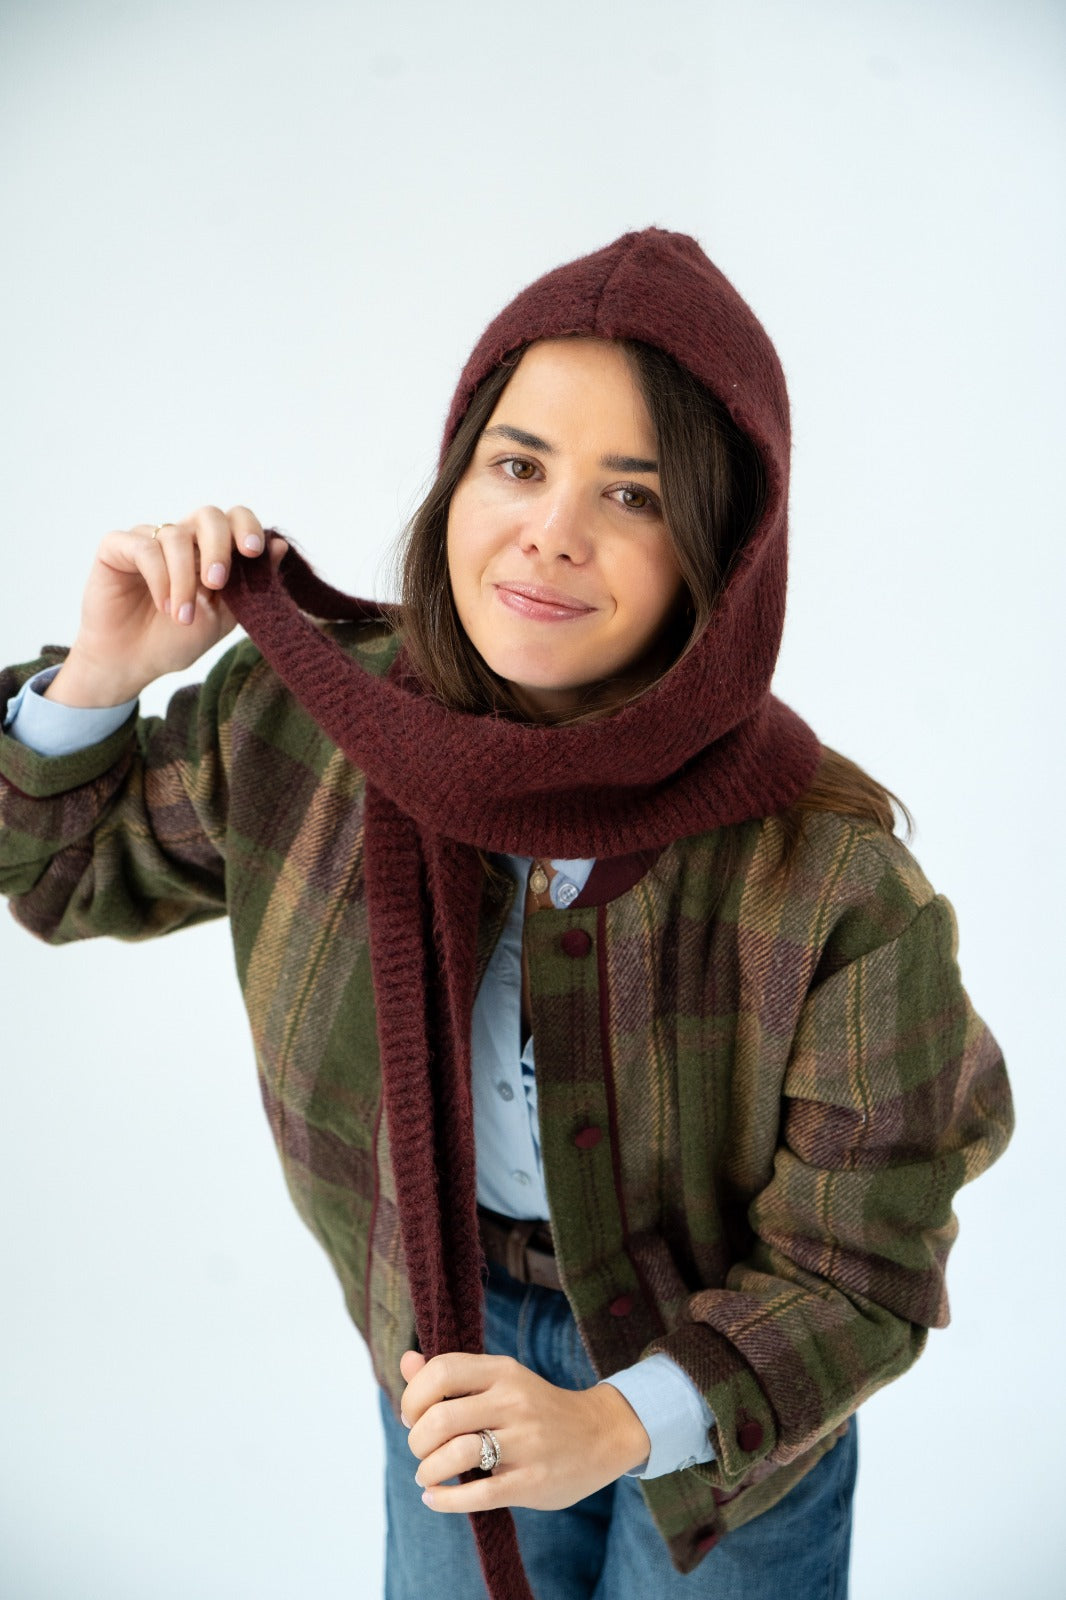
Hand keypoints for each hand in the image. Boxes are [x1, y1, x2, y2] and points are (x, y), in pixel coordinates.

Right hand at [46, 505, 286, 706]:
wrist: (133, 664)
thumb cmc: (176, 639)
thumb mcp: (223, 616)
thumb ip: (250, 584)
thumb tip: (279, 545)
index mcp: (209, 549)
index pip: (233, 518)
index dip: (246, 526)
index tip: (253, 551)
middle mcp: (180, 538)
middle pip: (207, 515)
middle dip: (218, 547)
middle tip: (217, 583)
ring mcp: (148, 539)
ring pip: (175, 536)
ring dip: (184, 580)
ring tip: (183, 617)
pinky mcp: (116, 547)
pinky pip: (144, 547)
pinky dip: (159, 578)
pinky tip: (164, 606)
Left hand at [399, 1349, 650, 1513]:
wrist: (601, 1435)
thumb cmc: (536, 1408)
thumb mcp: (501, 1380)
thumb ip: (452, 1373)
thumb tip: (406, 1361)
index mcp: (503, 1371)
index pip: (442, 1371)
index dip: (414, 1395)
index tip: (411, 1415)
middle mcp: (514, 1402)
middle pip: (441, 1418)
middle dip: (416, 1440)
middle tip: (421, 1450)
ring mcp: (525, 1442)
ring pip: (455, 1455)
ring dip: (428, 1471)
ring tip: (428, 1475)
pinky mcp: (531, 1481)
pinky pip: (476, 1495)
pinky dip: (444, 1500)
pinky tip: (435, 1498)